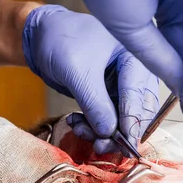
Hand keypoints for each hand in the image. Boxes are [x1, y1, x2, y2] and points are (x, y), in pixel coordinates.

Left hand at [23, 5, 158, 154]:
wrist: (42, 36)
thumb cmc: (62, 41)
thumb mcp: (77, 72)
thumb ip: (94, 103)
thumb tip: (109, 133)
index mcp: (135, 57)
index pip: (139, 95)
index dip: (132, 121)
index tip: (124, 142)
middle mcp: (136, 73)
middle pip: (139, 111)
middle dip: (119, 132)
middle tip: (100, 145)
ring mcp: (123, 87)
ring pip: (123, 120)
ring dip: (103, 132)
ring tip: (79, 129)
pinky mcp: (110, 97)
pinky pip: (108, 120)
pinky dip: (93, 127)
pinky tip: (76, 123)